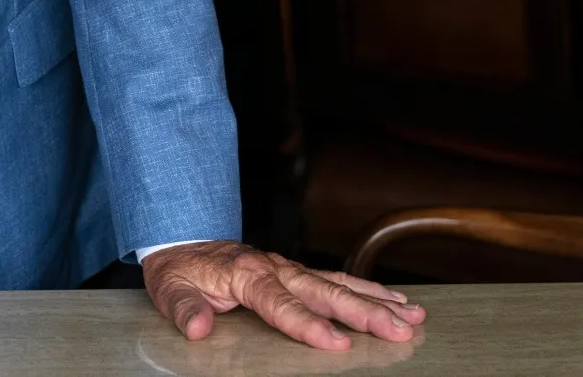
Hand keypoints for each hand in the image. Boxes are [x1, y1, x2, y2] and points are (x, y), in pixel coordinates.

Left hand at [141, 241, 424, 350]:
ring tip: (413, 317)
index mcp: (246, 273)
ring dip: (377, 301)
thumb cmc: (179, 268)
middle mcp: (275, 268)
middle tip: (398, 330)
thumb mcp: (169, 288)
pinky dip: (370, 291)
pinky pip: (338, 281)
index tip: (335, 343)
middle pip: (325, 292)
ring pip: (340, 285)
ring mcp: (289, 269)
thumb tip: (198, 328)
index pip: (281, 302)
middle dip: (364, 313)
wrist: (182, 240)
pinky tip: (397, 303)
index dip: (307, 324)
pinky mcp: (297, 273)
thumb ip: (184, 308)